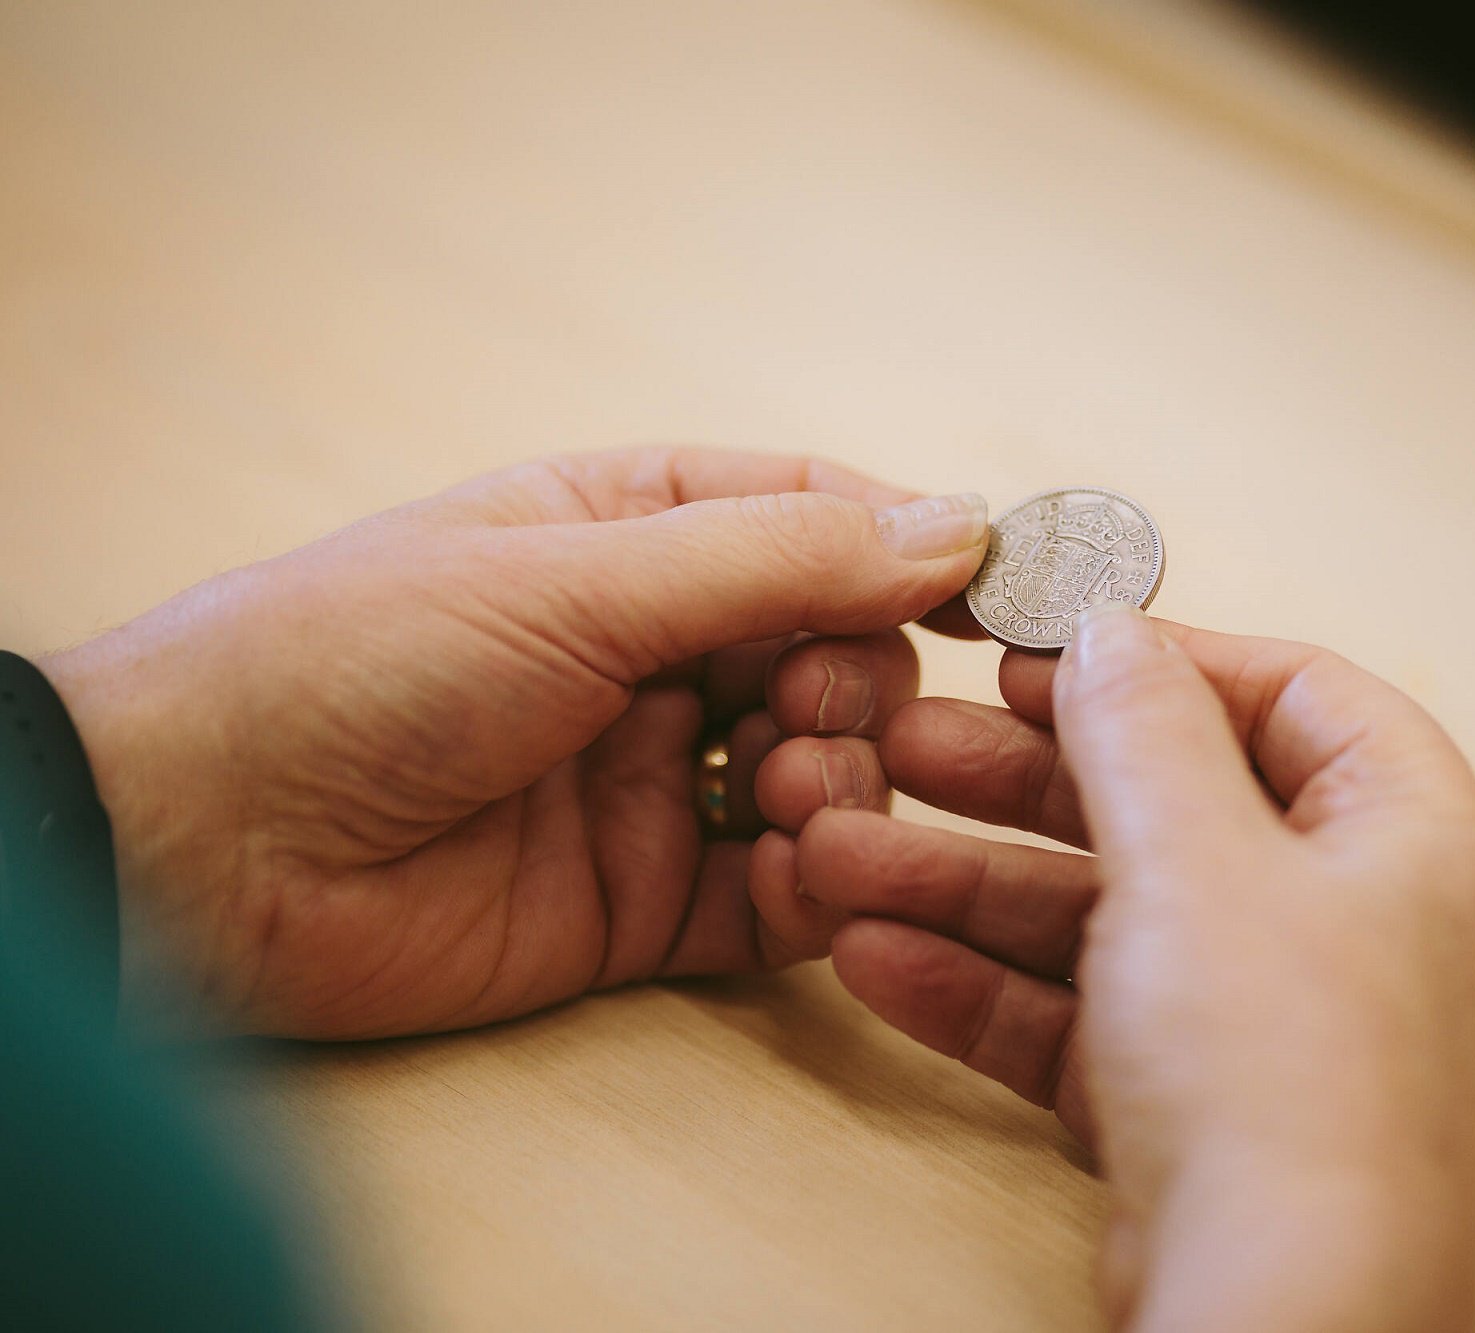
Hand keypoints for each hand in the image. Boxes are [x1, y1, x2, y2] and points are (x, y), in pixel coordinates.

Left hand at [41, 447, 989, 1037]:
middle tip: (805, 708)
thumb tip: (963, 525)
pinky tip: (802, 874)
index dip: (912, 550)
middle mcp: (658, 650)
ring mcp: (656, 778)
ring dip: (839, 780)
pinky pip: (780, 894)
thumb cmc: (365, 659)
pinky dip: (816, 886)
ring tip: (784, 794)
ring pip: (826, 772)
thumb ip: (777, 558)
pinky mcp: (646, 903)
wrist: (199, 850)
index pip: (817, 517)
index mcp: (633, 531)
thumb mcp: (577, 578)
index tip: (1001, 597)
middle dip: (854, 680)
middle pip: (839, 651)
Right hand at [796, 607, 1474, 1331]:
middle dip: (1022, 783)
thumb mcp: (1200, 858)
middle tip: (907, 746)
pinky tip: (873, 958)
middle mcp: (1358, 923)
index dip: (1162, 662)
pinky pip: (1086, 1016)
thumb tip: (1110, 625)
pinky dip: (987, 987)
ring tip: (841, 851)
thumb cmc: (1287, 1078)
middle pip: (1175, 806)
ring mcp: (1276, 1021)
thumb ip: (1145, 729)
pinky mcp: (1202, 1107)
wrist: (1277, 1306)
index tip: (1041, 652)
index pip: (1295, 694)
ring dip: (969, 887)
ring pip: (1109, 917)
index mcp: (1414, 836)